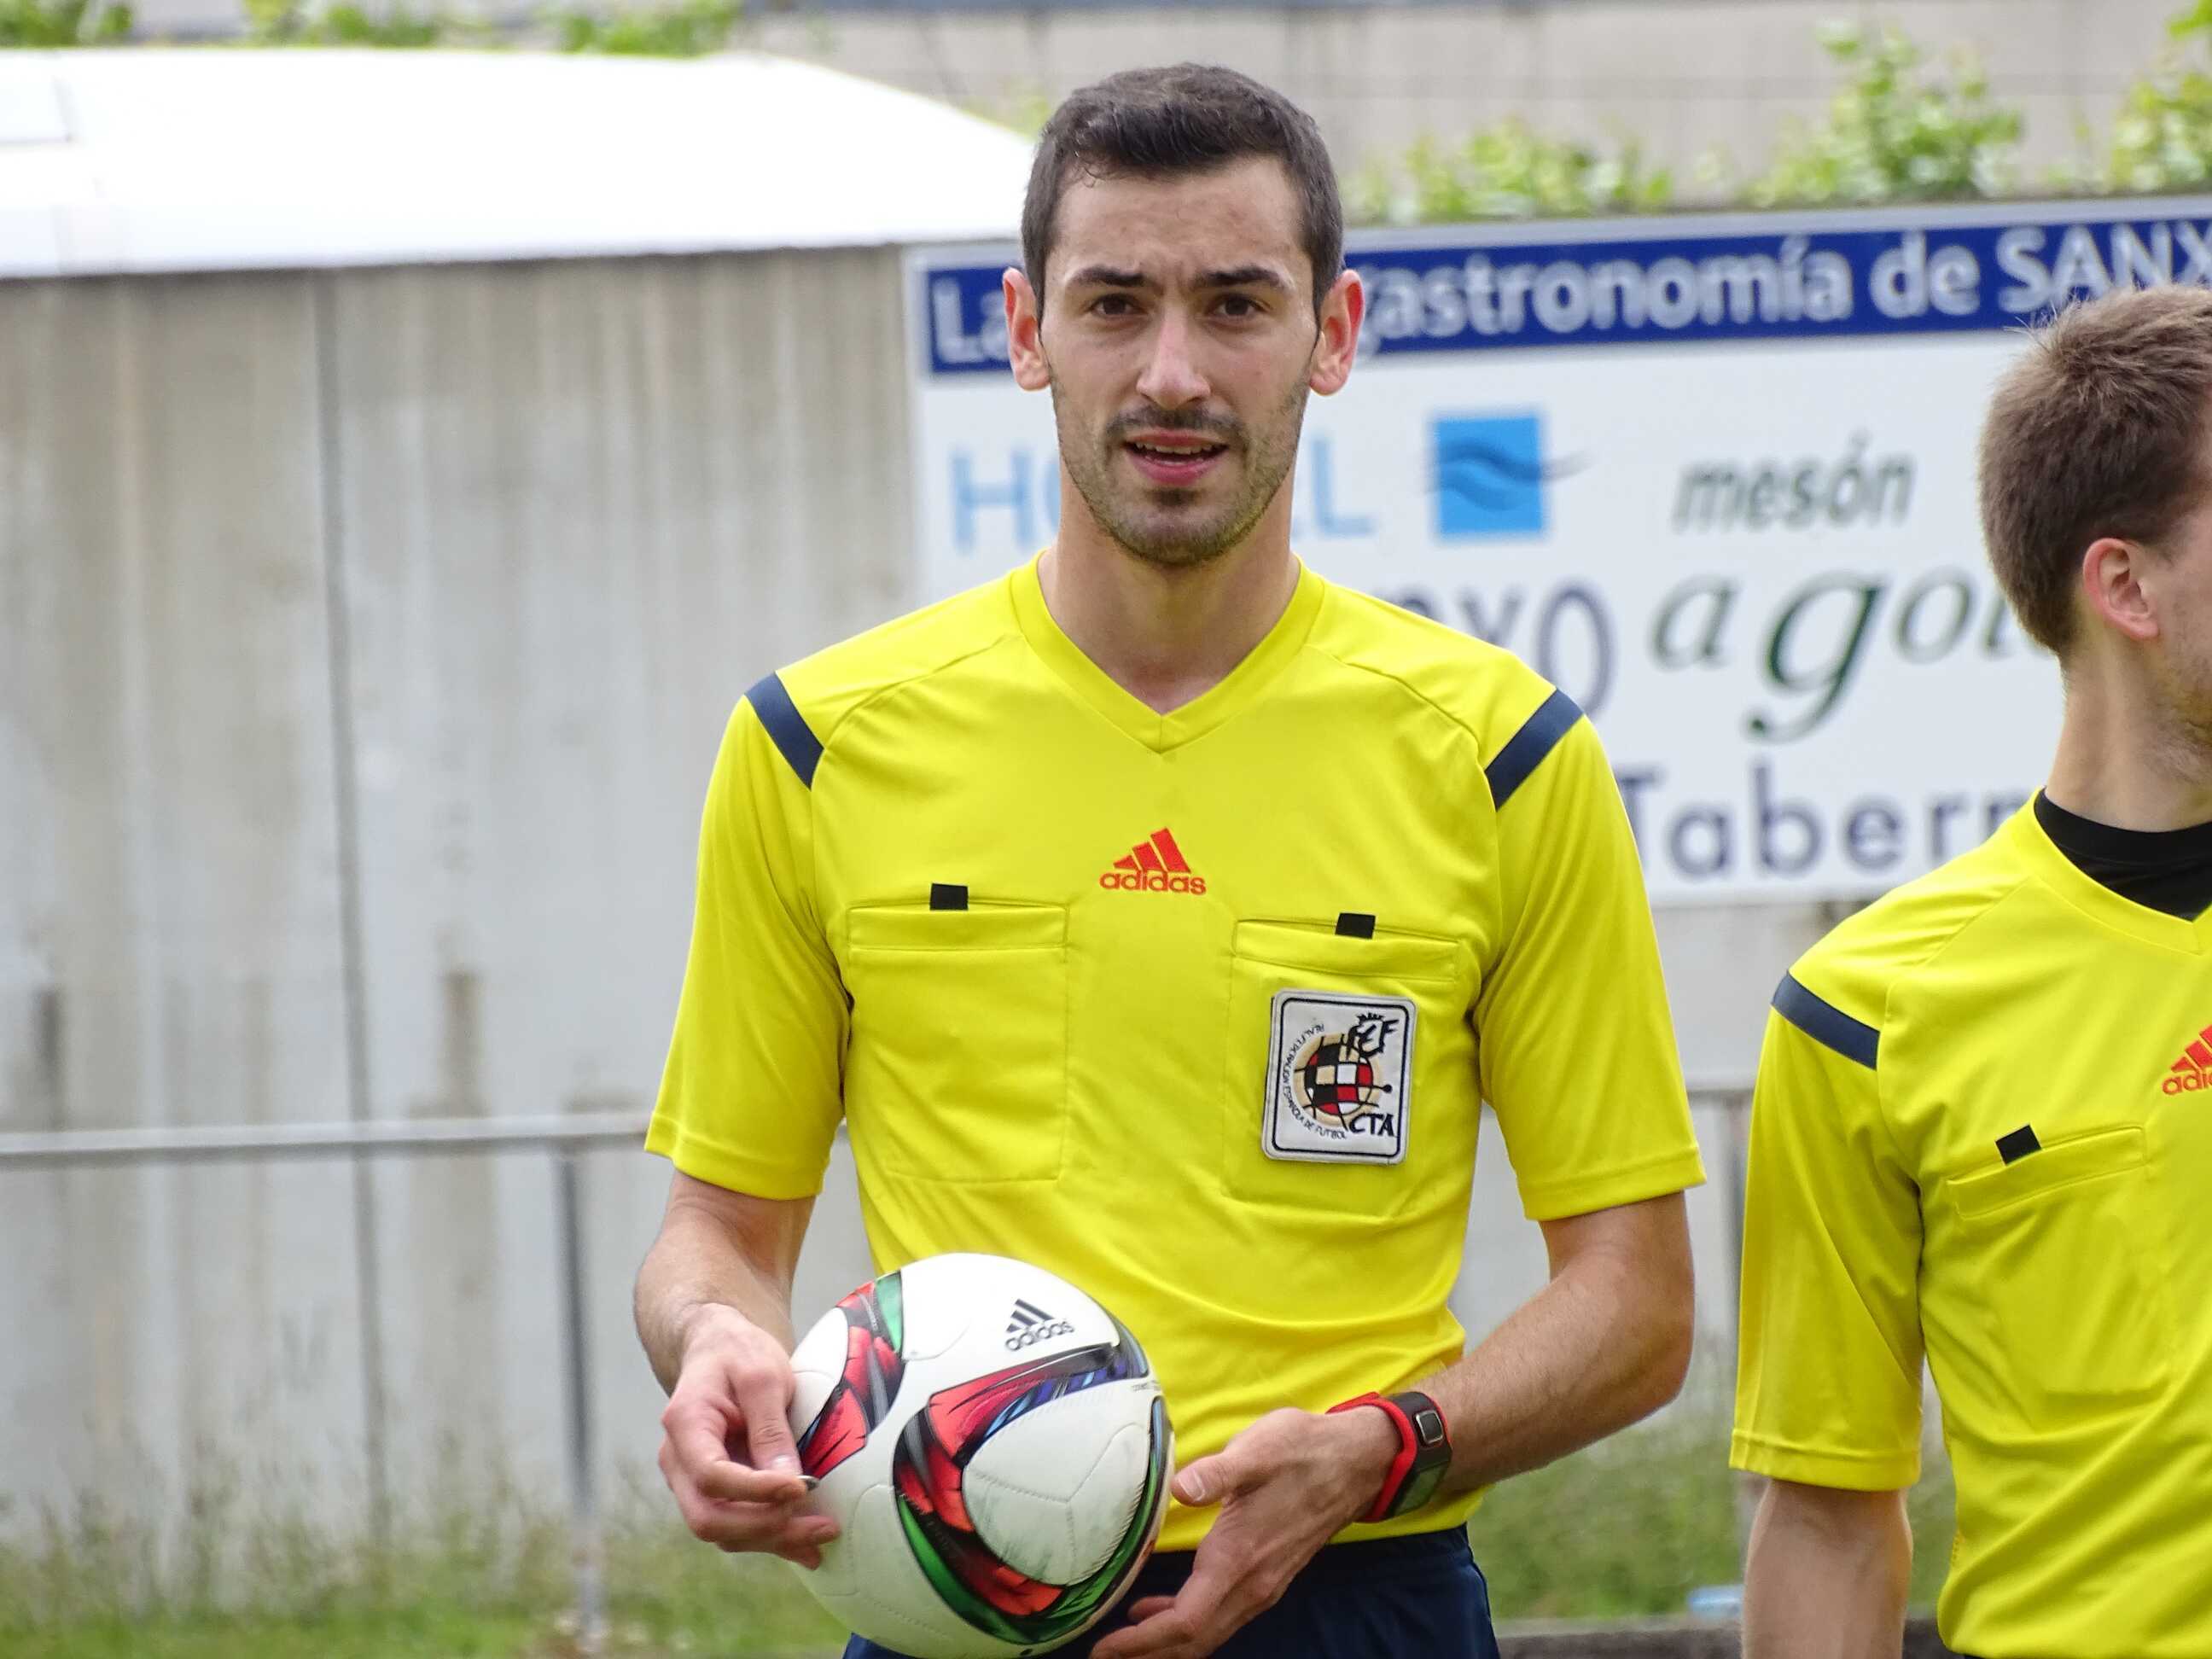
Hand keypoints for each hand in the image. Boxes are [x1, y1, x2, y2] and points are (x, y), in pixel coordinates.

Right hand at [656, 1305, 839, 1568]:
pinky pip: (737, 1525)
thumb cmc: (739, 1354)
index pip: (712, 1475)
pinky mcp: (715, 1491)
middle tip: (822, 1525)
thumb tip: (791, 1484)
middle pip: (709, 1517)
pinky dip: (771, 1538)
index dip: (756, 1490)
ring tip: (825, 1535)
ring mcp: (692, 1481)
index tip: (802, 1487)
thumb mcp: (763, 1376)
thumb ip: (771, 1429)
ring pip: (724, 1531)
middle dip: (766, 1528)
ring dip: (773, 1539)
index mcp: (684, 1424)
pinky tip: (808, 1548)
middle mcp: (678, 1462)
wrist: (719, 1349)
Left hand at [1089, 1406, 1399, 1658]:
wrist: (1355, 1462)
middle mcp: (1252, 1586)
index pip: (1187, 1621)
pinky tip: (1156, 1610)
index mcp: (1240, 1559)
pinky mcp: (1266, 1578)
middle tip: (1101, 1655)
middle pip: (1194, 1640)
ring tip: (1122, 1641)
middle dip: (1147, 1654)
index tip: (1106, 1646)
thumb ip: (1217, 1472)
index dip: (1144, 1642)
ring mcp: (1262, 1586)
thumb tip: (1179, 1488)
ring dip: (1165, 1644)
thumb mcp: (1258, 1449)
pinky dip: (1185, 1625)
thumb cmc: (1301, 1451)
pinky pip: (1219, 1618)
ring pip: (1207, 1633)